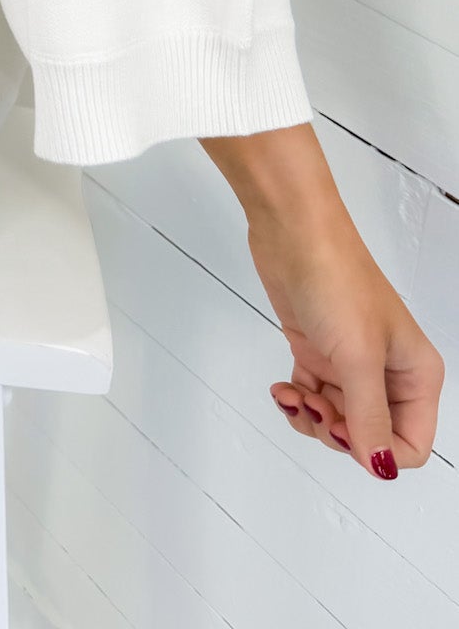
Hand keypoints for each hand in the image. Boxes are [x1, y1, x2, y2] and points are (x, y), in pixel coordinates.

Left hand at [248, 201, 443, 479]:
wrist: (292, 230)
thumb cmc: (336, 282)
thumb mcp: (358, 356)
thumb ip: (369, 418)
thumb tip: (379, 467)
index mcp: (416, 375)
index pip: (411, 445)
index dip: (374, 450)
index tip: (341, 428)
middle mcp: (389, 373)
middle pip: (369, 436)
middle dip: (336, 433)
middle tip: (311, 405)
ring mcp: (352, 362)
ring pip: (338, 421)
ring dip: (310, 418)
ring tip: (291, 394)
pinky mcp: (319, 351)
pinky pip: (313, 398)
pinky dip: (297, 402)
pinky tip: (281, 388)